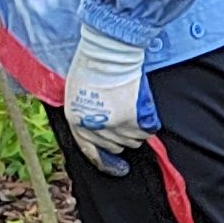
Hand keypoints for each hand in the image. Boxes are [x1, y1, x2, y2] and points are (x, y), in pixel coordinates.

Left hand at [64, 28, 154, 166]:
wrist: (108, 53)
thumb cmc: (90, 67)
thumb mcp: (76, 95)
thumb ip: (85, 115)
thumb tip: (98, 129)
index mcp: (77, 123)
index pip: (91, 151)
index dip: (105, 163)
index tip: (120, 169)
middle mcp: (96, 128)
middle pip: (116, 146)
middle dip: (120, 137)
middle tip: (124, 119)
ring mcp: (116, 126)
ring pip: (133, 140)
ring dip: (134, 130)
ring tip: (132, 110)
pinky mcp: (135, 119)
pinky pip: (147, 131)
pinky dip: (147, 124)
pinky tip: (142, 111)